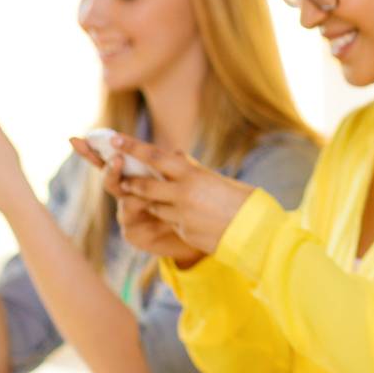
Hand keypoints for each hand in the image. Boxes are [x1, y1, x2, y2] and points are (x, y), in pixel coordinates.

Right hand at [69, 138, 203, 264]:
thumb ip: (176, 168)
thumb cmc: (186, 205)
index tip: (74, 139)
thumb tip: (177, 152)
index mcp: (134, 178)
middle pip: (110, 181)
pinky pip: (135, 224)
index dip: (91, 151)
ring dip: (137, 195)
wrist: (196, 234)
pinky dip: (151, 218)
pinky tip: (167, 220)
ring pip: (125, 202)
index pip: (110, 161)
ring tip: (153, 193)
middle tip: (116, 159)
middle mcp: (126, 196)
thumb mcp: (183, 184)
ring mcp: (127, 216)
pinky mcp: (134, 235)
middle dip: (111, 170)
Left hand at [102, 133, 252, 254]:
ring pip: (155, 207)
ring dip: (155, 203)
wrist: (258, 233)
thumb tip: (180, 159)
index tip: (115, 139)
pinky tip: (193, 220)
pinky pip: (172, 223)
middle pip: (144, 186)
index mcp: (193, 175)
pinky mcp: (183, 233)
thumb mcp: (219, 180)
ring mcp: (181, 216)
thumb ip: (196, 171)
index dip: (132, 147)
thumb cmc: (245, 201)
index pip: (155, 157)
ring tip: (166, 201)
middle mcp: (182, 194)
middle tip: (124, 180)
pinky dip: (175, 219)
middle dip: (132, 183)